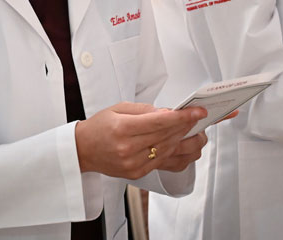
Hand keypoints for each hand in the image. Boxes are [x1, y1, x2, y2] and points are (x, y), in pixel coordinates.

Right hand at [74, 102, 207, 179]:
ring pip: (170, 152)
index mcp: (123, 128)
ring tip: (198, 132)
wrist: (82, 150)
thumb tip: (168, 112)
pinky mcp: (138, 174)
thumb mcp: (118, 108)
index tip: (198, 111)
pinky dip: (179, 154)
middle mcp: (128, 149)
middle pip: (167, 137)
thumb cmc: (99, 127)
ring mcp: (134, 164)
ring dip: (188, 141)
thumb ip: (145, 110)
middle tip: (200, 118)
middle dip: (188, 126)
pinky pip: (165, 164)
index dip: (182, 117)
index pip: (160, 122)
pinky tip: (186, 146)